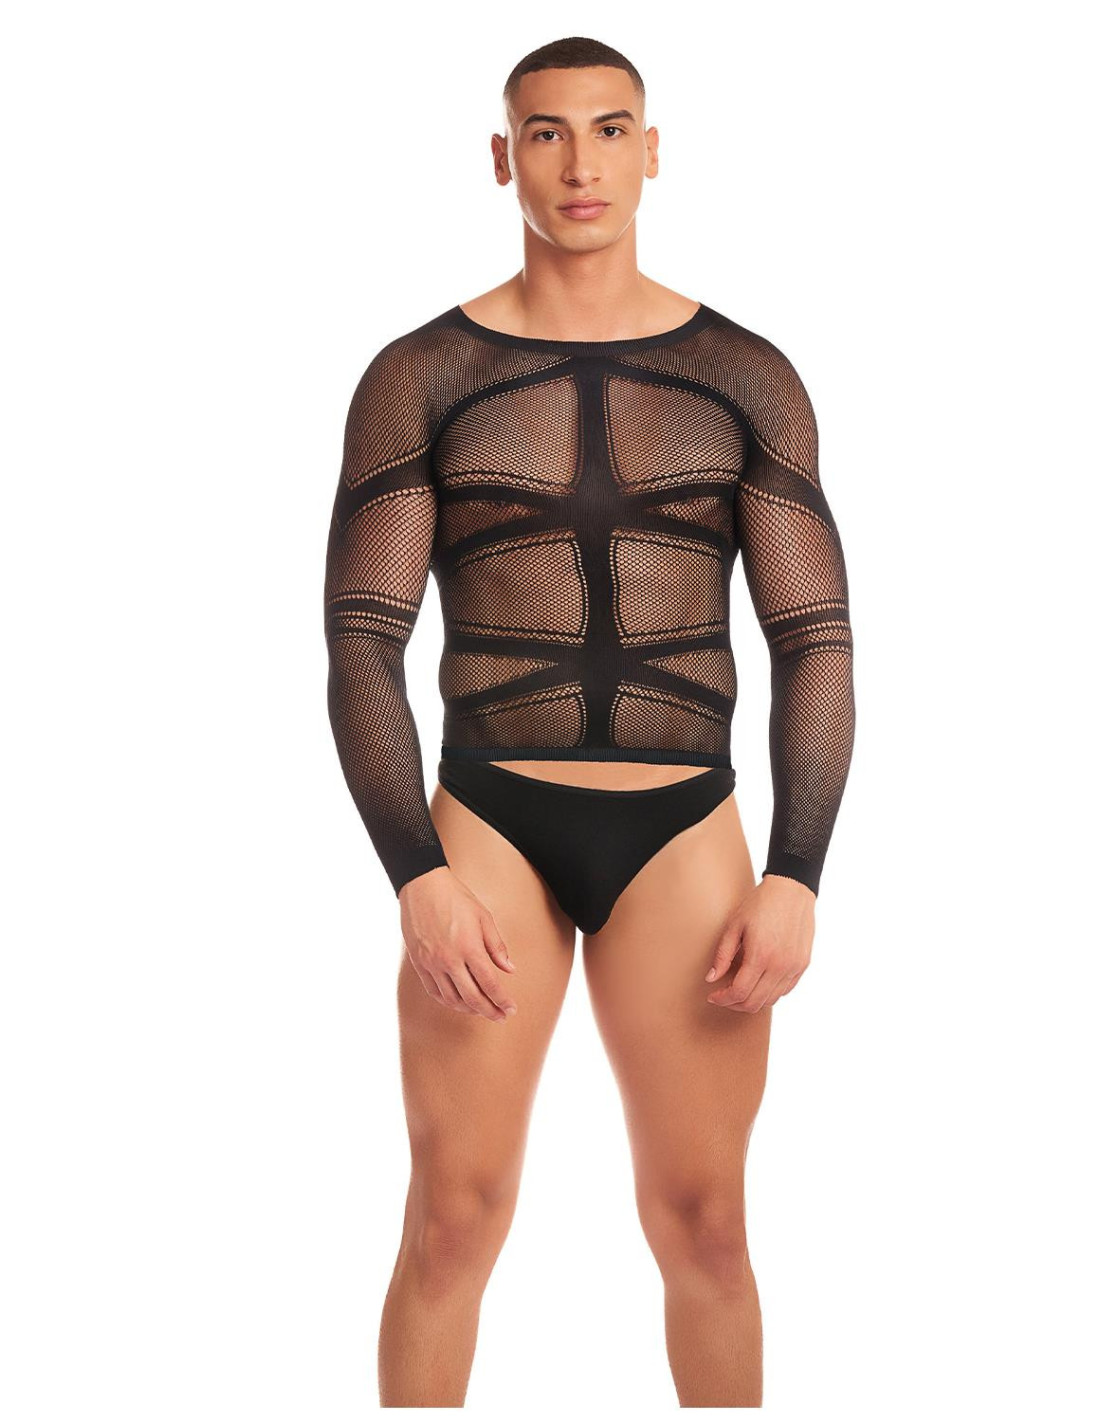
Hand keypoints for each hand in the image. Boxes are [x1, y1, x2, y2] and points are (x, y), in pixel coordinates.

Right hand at [398, 867, 518, 1020]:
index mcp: (469, 948)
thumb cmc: (456, 898)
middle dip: (489, 1011)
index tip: (511, 1009)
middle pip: (472, 997)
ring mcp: (432, 963)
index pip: (490, 984)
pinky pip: (434, 991)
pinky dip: (448, 1001)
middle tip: (501, 1017)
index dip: (502, 1000)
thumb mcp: (484, 917)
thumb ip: (497, 946)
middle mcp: (450, 960)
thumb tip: (510, 969)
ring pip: (452, 999)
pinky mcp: (419, 963)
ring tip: (481, 1010)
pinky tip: (458, 1002)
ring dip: (469, 1009)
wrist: (422, 886)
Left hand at [703, 874, 815, 1011]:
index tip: (713, 996)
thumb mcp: (735, 925)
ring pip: (770, 1000)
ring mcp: (794, 967)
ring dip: (752, 1000)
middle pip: (754, 1003)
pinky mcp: (802, 965)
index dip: (722, 999)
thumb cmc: (760, 904)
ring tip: (739, 989)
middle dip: (734, 1004)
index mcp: (761, 956)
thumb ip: (722, 955)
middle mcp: (780, 966)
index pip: (739, 993)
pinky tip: (758, 982)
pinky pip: (785, 990)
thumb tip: (711, 978)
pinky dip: (769, 993)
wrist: (791, 889)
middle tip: (723, 996)